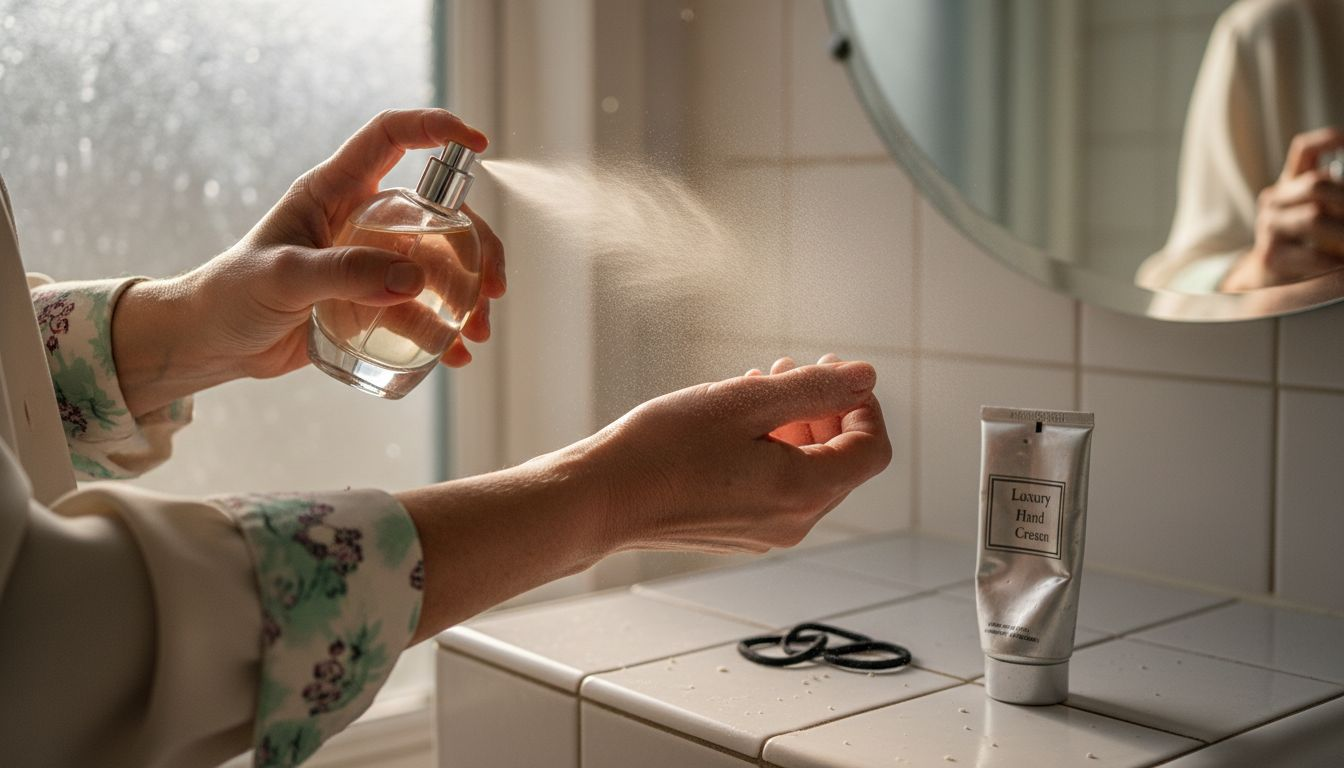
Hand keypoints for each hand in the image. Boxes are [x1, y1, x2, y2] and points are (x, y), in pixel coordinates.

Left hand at [113, 109, 505, 416]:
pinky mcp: (370, 306)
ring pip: (437, 268)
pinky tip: (455, 356)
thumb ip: (344, 274)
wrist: (210, 345)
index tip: (475, 144)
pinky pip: (419, 313)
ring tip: (476, 333)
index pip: (390, 139)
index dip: (433, 130)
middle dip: (475, 247)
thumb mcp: (283, 276)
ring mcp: (368, 264)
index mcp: (334, 192)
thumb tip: (414, 280)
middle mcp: (359, 222)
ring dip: (466, 298)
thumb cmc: (230, 295)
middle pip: (436, 216)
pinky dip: (442, 333)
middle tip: (491, 286)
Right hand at [580, 356, 890, 553]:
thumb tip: (866, 376)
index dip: (863, 406)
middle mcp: (792, 522)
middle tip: (790, 369)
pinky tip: (735, 422)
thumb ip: (813, 389)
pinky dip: (772, 450)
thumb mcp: (744, 402)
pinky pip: (776, 487)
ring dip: (796, 427)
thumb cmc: (664, 448)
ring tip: (758, 387)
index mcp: (803, 492)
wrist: (601, 499)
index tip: (834, 373)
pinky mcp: (737, 532)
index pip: (871, 450)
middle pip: (841, 463)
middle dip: (826, 411)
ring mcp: (764, 532)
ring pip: (807, 474)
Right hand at [1224, 126, 1343, 290]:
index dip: (1328, 141)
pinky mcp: (1270, 255)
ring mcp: (1269, 227)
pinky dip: (1336, 262)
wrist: (1272, 279)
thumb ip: (1336, 197)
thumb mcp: (1323, 213)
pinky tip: (1343, 266)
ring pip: (1314, 217)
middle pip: (1316, 184)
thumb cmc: (1307, 242)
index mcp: (1290, 184)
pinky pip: (1311, 255)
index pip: (1305, 150)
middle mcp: (1274, 200)